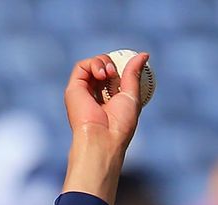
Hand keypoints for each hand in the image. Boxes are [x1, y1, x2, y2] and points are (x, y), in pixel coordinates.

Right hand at [61, 52, 149, 203]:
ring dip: (102, 62)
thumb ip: (134, 74)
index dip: (121, 67)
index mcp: (112, 99)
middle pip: (103, 68)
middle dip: (111, 63)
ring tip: (109, 74)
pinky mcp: (74, 88)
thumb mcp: (132, 95)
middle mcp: (97, 94)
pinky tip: (102, 74)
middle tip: (116, 72)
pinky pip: (81, 67)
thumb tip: (144, 54)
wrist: (103, 137)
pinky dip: (93, 64)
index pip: (115, 76)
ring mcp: (85, 91)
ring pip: (92, 65)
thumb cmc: (120, 123)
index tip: (129, 67)